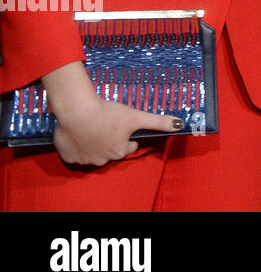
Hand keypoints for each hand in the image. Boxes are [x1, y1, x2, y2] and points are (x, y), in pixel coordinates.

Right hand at [44, 62, 181, 166]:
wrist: (77, 111)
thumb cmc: (107, 113)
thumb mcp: (136, 116)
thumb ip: (158, 122)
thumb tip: (179, 125)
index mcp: (119, 152)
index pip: (129, 146)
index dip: (127, 135)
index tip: (121, 125)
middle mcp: (102, 160)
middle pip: (111, 150)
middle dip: (111, 139)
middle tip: (106, 124)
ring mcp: (84, 160)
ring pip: (94, 152)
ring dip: (95, 142)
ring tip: (93, 126)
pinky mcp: (68, 157)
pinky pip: (76, 153)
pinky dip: (78, 145)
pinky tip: (80, 132)